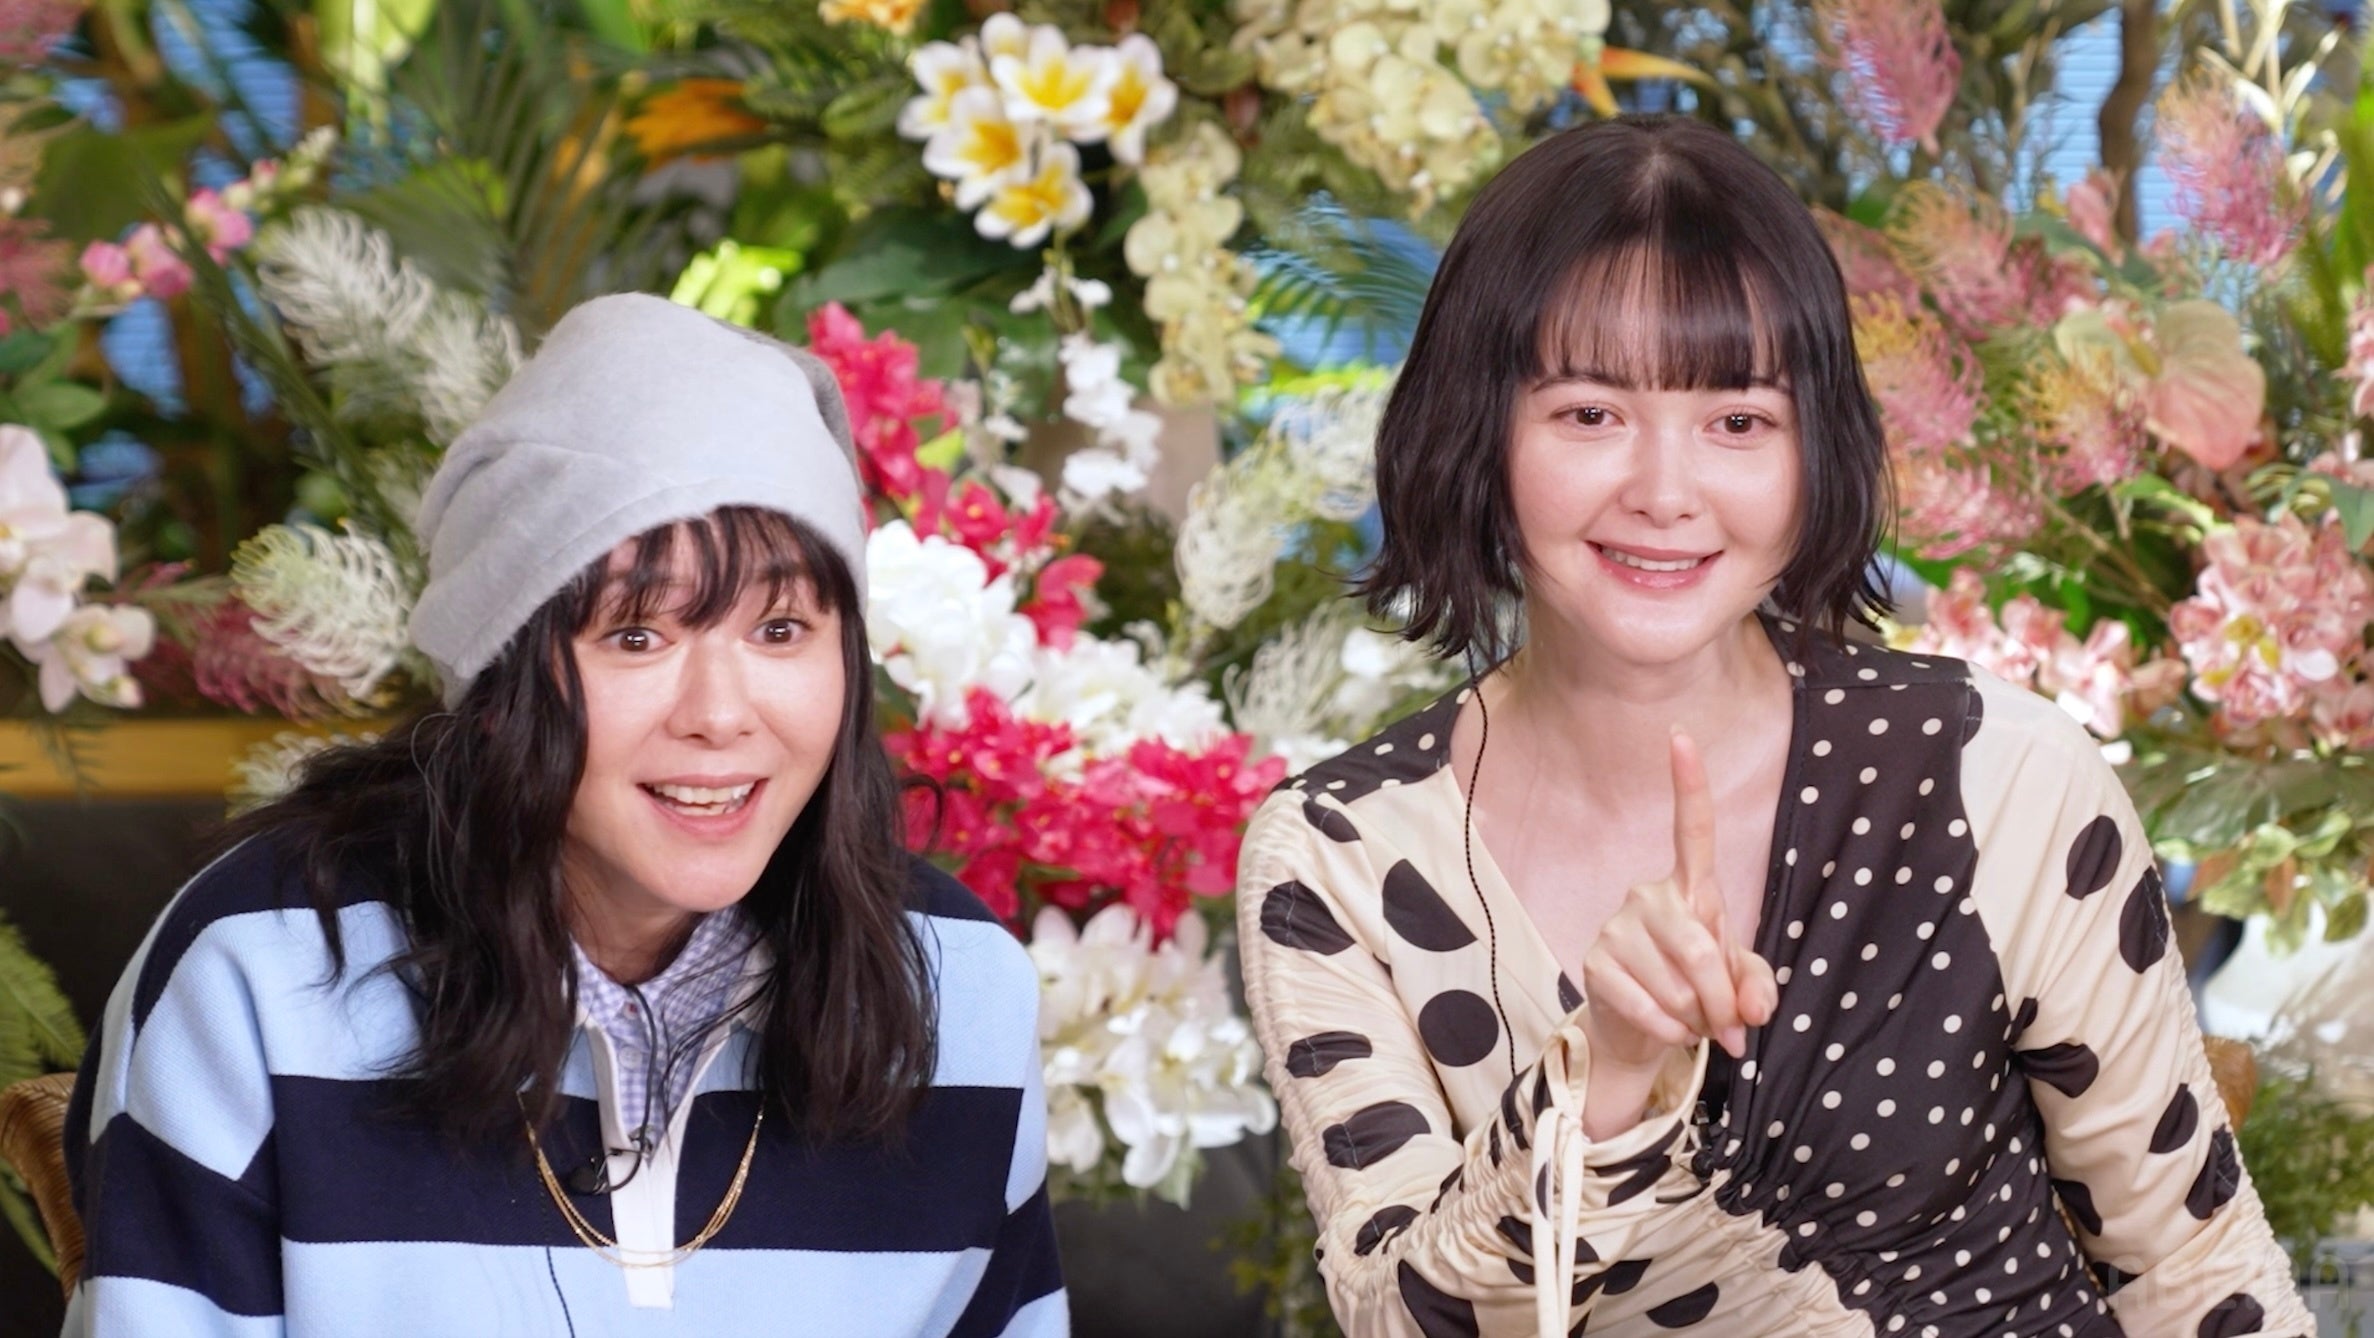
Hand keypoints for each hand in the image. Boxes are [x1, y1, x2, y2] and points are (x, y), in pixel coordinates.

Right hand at [1578, 730, 1779, 1070]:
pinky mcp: (1596, 962)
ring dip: (1697, 1019)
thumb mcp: (1736, 982)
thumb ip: (1756, 987)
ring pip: (1678, 985)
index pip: (1690, 829)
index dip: (1687, 785)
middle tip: (1729, 1028)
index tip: (1680, 736)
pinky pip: (1648, 1007)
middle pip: (1699, 947)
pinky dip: (1670, 1032)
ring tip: (1692, 1021)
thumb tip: (1750, 1010)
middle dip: (1723, 1000)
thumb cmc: (1696, 990)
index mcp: (1689, 887)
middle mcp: (1649, 896)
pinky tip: (1668, 1031)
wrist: (1640, 1031)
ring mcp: (1618, 927)